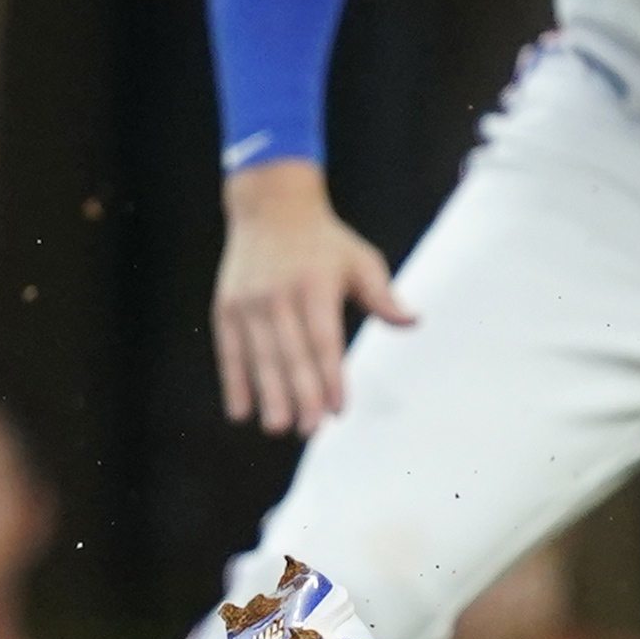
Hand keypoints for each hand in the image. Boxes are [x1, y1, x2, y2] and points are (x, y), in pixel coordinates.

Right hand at [214, 163, 407, 436]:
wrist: (270, 207)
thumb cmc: (325, 241)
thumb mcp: (360, 259)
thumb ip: (382, 295)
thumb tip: (413, 321)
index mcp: (315, 285)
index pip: (324, 340)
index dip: (330, 377)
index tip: (337, 409)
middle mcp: (279, 295)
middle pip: (291, 354)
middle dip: (300, 395)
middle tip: (308, 430)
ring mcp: (249, 302)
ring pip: (260, 357)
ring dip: (268, 395)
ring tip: (277, 427)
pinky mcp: (226, 307)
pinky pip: (230, 351)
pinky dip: (234, 382)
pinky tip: (240, 412)